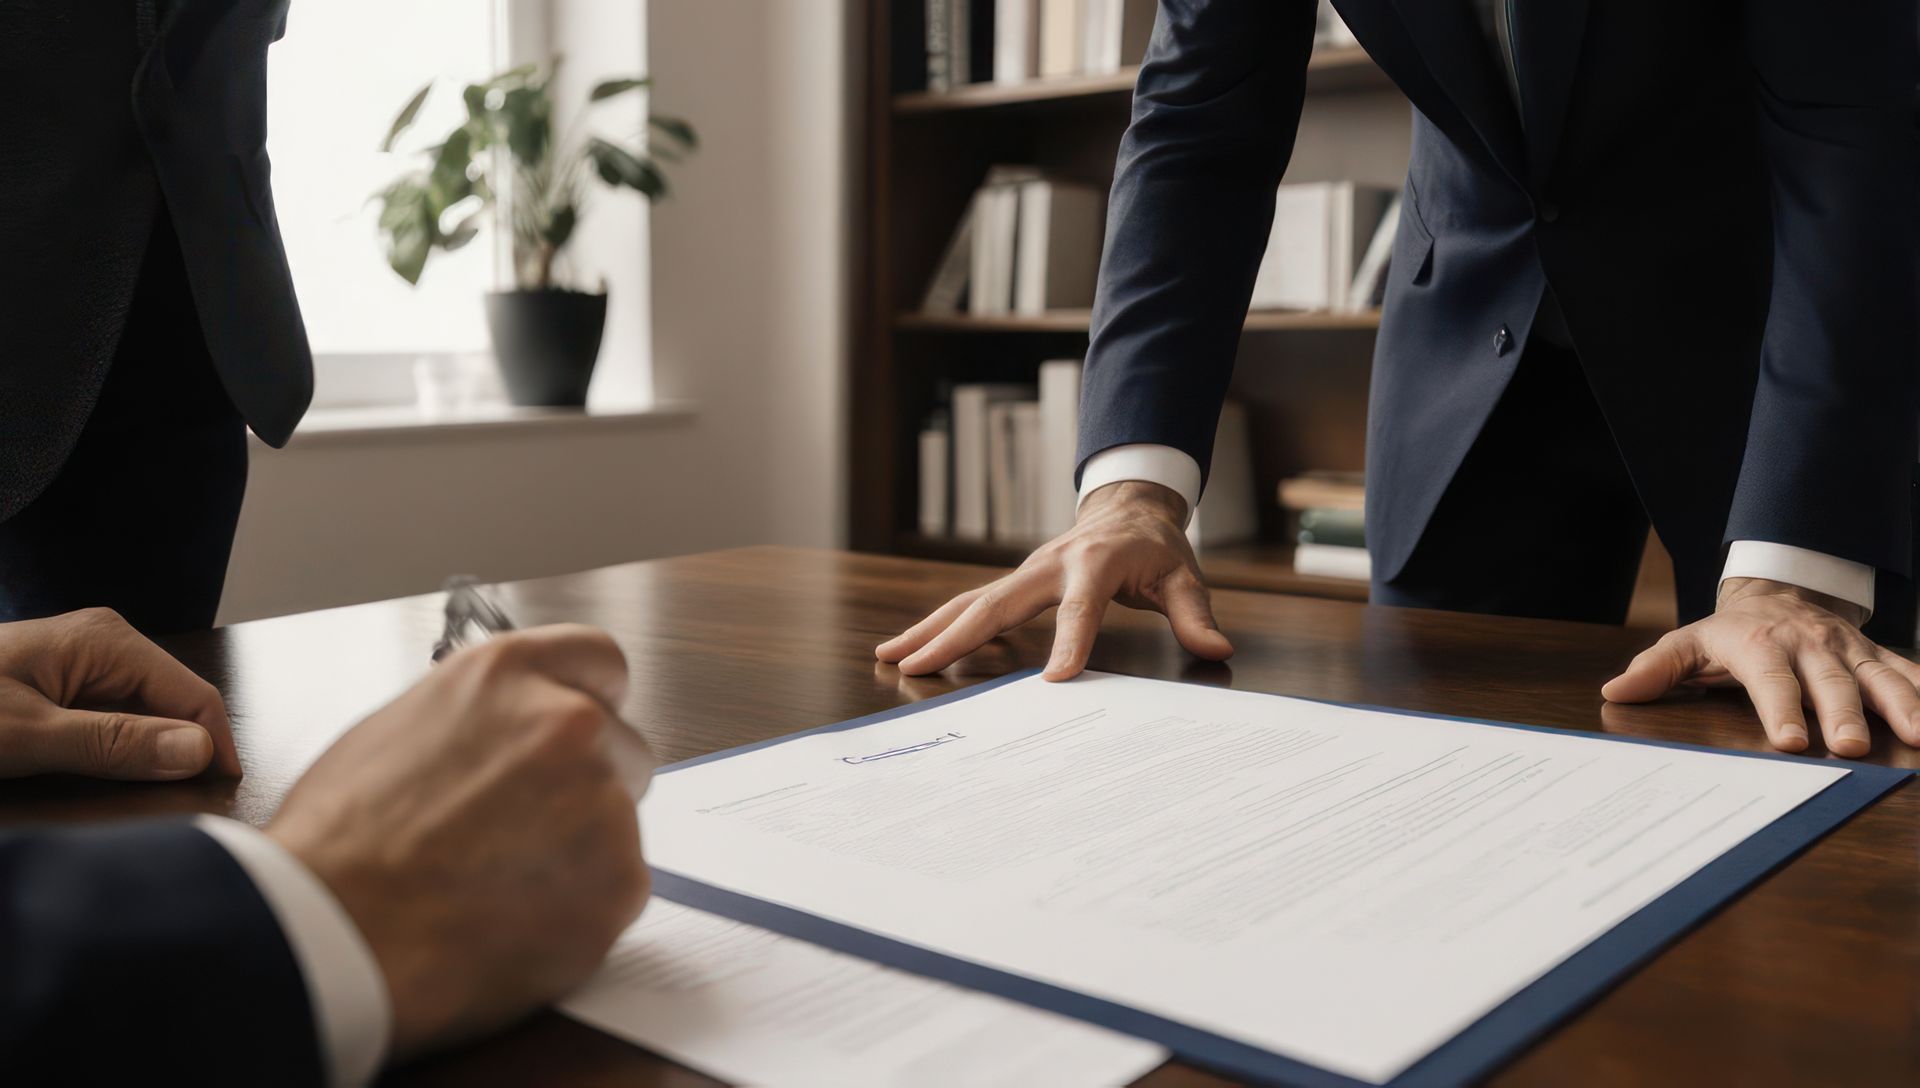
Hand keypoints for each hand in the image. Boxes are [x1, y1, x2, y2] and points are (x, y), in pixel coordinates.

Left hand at [0, 608, 237, 779]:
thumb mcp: (28, 734)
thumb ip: (113, 744)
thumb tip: (200, 752)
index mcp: (106, 640)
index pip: (193, 692)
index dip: (215, 744)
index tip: (225, 792)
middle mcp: (105, 642)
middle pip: (173, 701)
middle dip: (186, 748)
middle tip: (195, 801)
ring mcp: (85, 661)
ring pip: (146, 711)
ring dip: (155, 749)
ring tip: (167, 793)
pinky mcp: (66, 683)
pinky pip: (117, 715)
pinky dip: (126, 745)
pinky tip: (123, 773)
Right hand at [267, 625, 652, 1057]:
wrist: (327, 932)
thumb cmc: (338, 842)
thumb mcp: (402, 729)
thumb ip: (482, 721)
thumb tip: (510, 737)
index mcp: (510, 674)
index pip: (600, 662)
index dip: (590, 703)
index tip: (579, 735)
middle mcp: (570, 723)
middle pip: (622, 749)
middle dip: (588, 787)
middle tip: (525, 832)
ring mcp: (603, 803)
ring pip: (620, 828)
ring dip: (580, 853)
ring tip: (495, 888)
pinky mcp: (620, 882)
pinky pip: (616, 892)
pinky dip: (579, 911)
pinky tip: (512, 924)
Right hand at [877, 481, 1233, 679]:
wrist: (1127, 508)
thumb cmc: (1153, 547)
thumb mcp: (1183, 576)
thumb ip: (1195, 614)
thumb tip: (1218, 649)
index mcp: (1093, 564)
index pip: (1081, 609)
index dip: (1070, 644)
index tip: (1055, 683)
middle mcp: (1048, 566)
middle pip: (995, 604)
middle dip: (955, 637)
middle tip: (917, 667)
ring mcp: (1024, 574)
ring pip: (969, 602)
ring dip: (930, 630)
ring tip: (891, 656)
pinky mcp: (1014, 584)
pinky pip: (972, 606)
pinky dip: (939, 627)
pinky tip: (910, 651)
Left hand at [1602, 578, 1919, 756]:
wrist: (1778, 593)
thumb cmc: (1728, 632)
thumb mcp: (1686, 644)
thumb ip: (1656, 668)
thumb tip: (1616, 691)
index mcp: (1761, 645)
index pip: (1771, 681)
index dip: (1780, 709)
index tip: (1790, 741)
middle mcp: (1811, 645)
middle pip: (1830, 682)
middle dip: (1842, 714)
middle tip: (1850, 745)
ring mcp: (1850, 650)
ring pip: (1881, 677)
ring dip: (1904, 707)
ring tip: (1919, 737)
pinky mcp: (1879, 655)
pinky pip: (1912, 671)